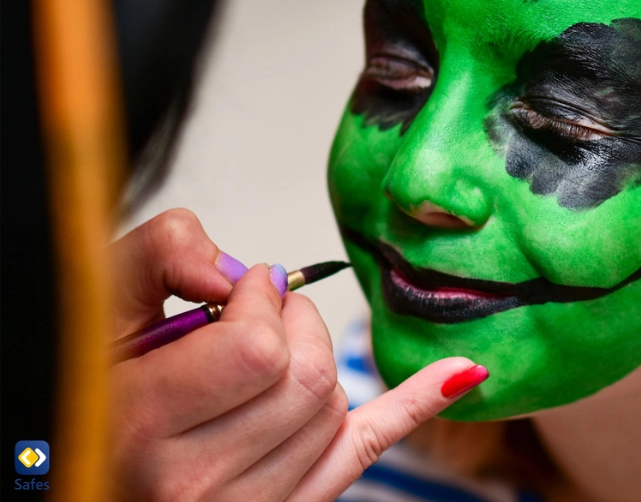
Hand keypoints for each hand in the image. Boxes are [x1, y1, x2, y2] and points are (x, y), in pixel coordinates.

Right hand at [109, 209, 486, 500]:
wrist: (84, 470)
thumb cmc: (89, 394)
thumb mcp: (96, 311)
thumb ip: (160, 257)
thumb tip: (244, 267)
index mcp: (141, 427)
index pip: (258, 348)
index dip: (262, 302)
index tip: (246, 286)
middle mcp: (193, 483)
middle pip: (309, 379)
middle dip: (296, 325)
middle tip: (263, 313)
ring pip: (335, 409)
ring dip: (314, 363)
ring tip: (264, 356)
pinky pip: (366, 451)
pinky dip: (416, 405)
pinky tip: (460, 373)